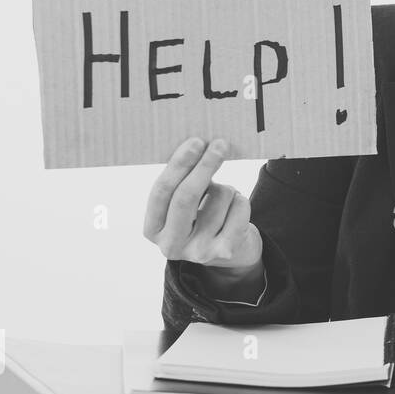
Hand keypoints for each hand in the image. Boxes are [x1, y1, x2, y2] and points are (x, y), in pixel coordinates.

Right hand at [143, 137, 262, 279]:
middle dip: (205, 165)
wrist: (231, 252)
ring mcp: (198, 251)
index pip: (161, 191)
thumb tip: (197, 146)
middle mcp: (170, 245)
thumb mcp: (182, 204)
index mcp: (152, 229)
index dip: (179, 164)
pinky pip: (240, 207)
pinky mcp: (226, 251)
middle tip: (220, 144)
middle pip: (186, 196)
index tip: (196, 141)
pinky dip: (241, 199)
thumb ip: (181, 182)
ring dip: (227, 188)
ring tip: (223, 201)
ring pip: (220, 196)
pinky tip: (235, 211)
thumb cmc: (202, 215)